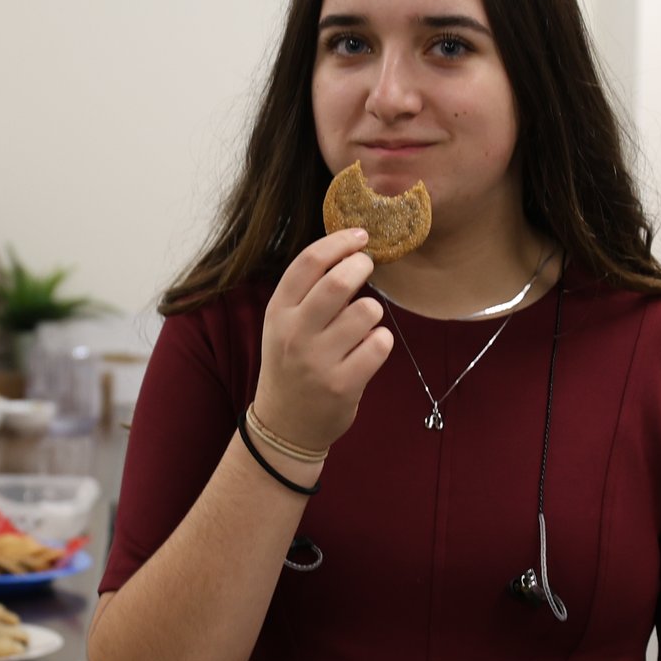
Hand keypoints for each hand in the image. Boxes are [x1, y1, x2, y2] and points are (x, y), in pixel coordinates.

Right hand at [252, 229, 392, 451]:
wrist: (285, 424)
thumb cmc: (292, 363)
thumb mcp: (283, 324)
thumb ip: (308, 290)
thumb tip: (350, 248)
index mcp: (278, 312)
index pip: (308, 262)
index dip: (339, 242)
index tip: (360, 236)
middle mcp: (295, 334)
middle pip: (339, 282)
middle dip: (362, 266)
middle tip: (366, 268)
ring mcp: (318, 362)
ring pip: (367, 311)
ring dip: (374, 310)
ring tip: (364, 321)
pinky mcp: (343, 385)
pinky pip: (380, 344)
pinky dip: (382, 340)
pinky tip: (369, 347)